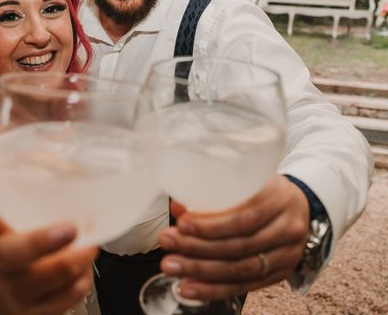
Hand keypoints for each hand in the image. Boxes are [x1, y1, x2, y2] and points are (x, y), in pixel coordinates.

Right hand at [0, 174, 97, 314]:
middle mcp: (0, 262)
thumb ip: (27, 184)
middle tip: (71, 227)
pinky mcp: (36, 314)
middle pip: (12, 254)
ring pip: (48, 280)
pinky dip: (82, 280)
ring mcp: (17, 293)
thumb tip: (63, 142)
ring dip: (76, 260)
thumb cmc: (10, 247)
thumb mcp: (7, 218)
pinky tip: (84, 267)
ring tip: (90, 244)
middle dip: (42, 241)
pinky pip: (66, 299)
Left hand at [159, 175, 308, 299]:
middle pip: (239, 245)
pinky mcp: (280, 273)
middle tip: (168, 242)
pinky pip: (245, 286)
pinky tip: (190, 287)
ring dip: (200, 270)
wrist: (299, 205)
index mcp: (278, 198)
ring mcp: (287, 254)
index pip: (244, 217)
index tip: (182, 223)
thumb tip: (178, 206)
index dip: (211, 224)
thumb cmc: (264, 190)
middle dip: (197, 247)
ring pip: (241, 269)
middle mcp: (287, 228)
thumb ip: (216, 191)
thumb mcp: (248, 179)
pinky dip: (214, 289)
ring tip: (172, 266)